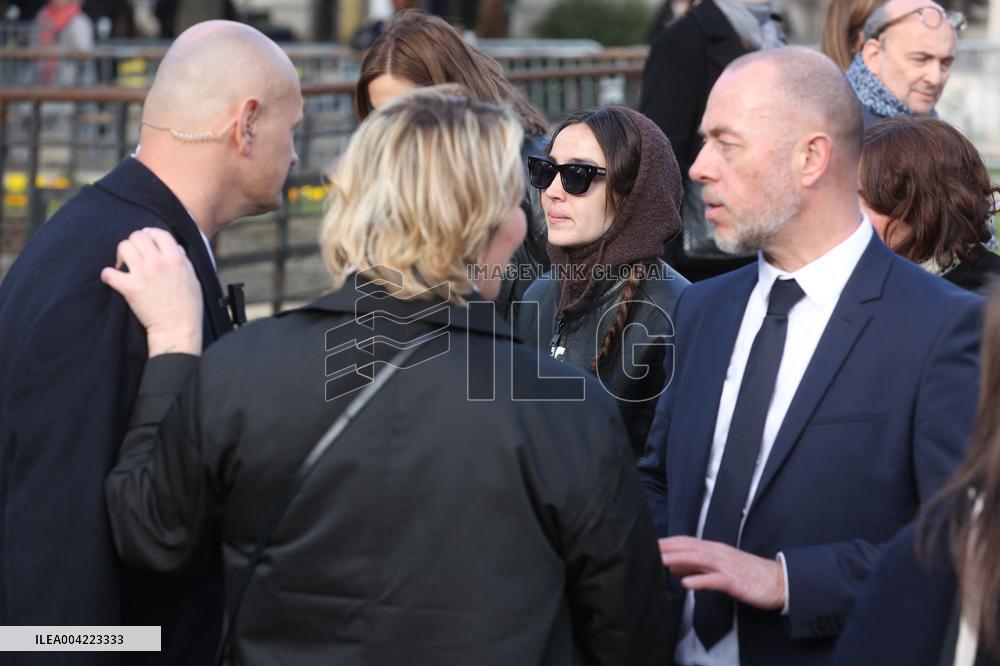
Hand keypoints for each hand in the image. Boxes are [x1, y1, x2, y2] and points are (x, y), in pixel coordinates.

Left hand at [101, 227, 202, 356]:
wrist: (177, 328)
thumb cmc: (188, 305)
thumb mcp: (193, 277)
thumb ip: (182, 259)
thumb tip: (173, 247)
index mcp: (176, 258)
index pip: (158, 233)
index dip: (150, 234)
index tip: (146, 240)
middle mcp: (158, 262)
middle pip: (137, 236)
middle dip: (134, 243)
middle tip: (135, 254)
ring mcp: (142, 274)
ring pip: (123, 247)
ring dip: (122, 255)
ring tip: (125, 265)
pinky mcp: (129, 288)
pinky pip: (109, 272)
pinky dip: (109, 275)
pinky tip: (114, 279)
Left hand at [658, 536, 785, 610]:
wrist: (779, 581)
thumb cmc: (749, 574)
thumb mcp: (721, 567)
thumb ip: (698, 566)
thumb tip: (674, 565)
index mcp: (716, 549)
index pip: (688, 541)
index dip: (670, 542)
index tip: (651, 543)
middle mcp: (719, 554)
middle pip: (691, 547)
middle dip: (670, 547)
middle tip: (650, 549)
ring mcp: (727, 567)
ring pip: (700, 560)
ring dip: (679, 559)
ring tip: (662, 561)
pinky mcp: (735, 582)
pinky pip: (715, 581)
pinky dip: (699, 580)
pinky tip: (686, 583)